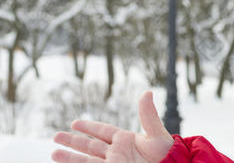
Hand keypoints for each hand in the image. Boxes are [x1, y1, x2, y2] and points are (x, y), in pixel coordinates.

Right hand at [52, 91, 173, 162]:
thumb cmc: (166, 153)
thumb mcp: (156, 134)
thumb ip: (148, 115)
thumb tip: (147, 92)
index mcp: (125, 139)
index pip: (103, 131)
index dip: (89, 127)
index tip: (75, 123)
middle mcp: (116, 152)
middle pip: (90, 146)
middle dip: (73, 142)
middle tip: (55, 137)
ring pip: (87, 161)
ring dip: (71, 158)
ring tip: (53, 154)